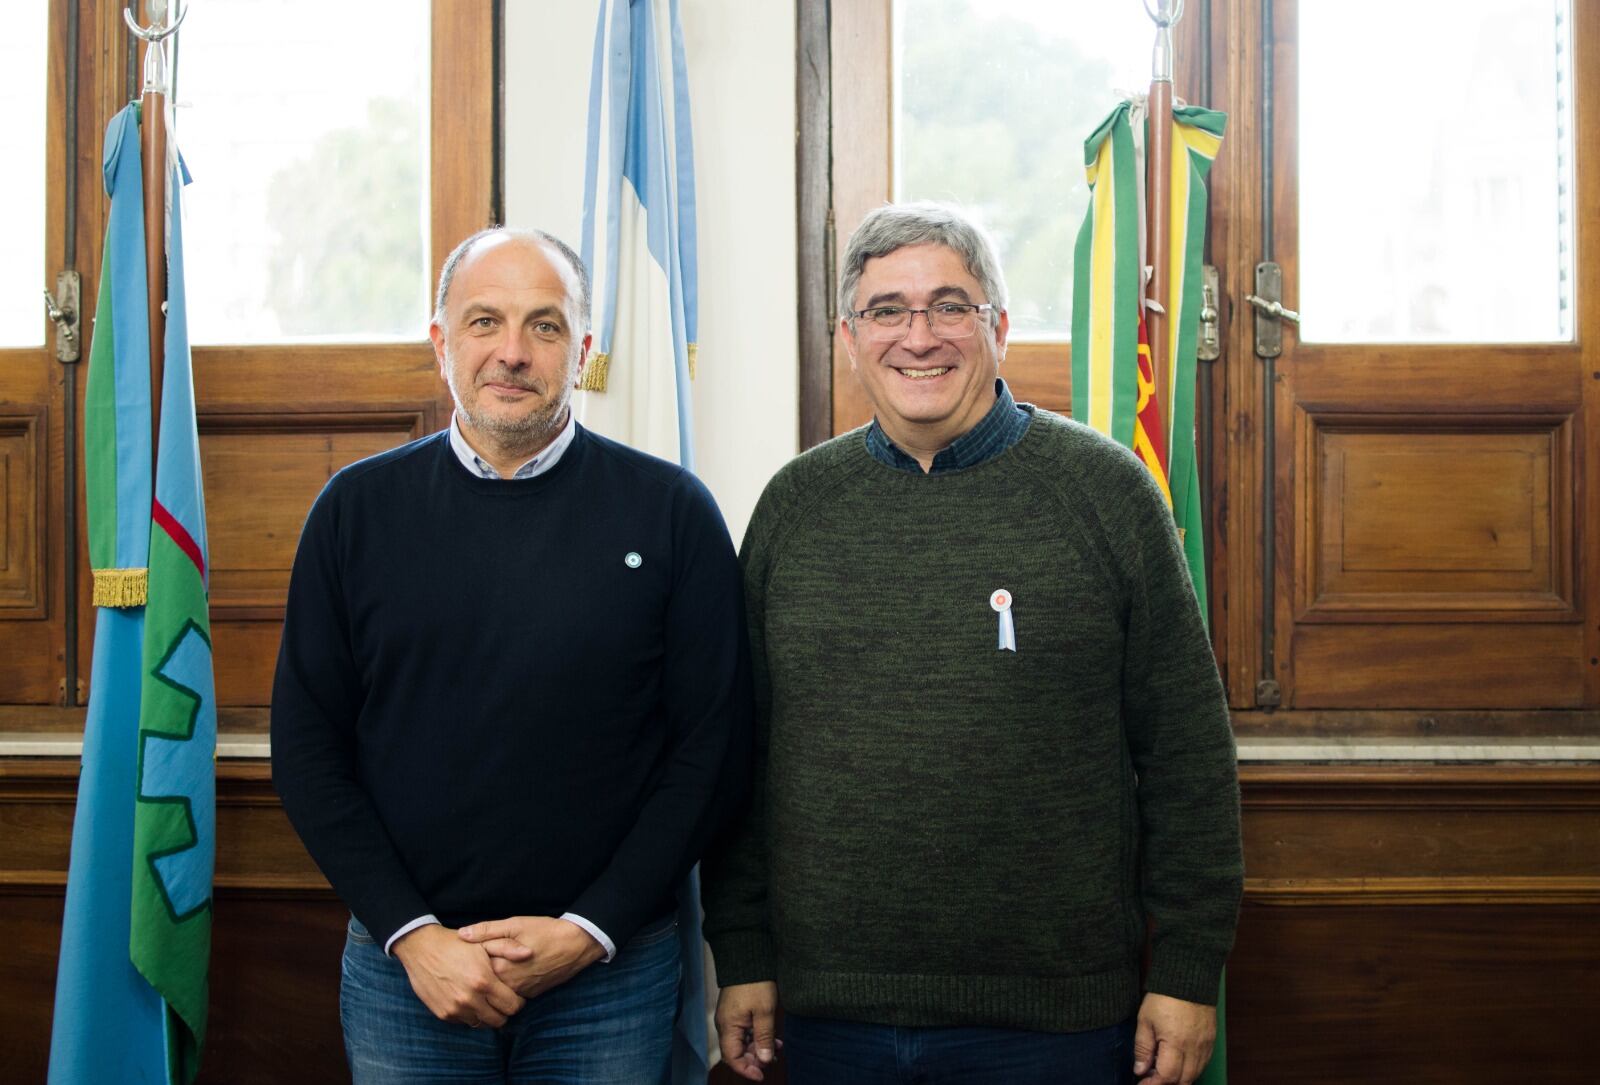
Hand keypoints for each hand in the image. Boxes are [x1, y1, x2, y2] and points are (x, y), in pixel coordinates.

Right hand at [390, 923, 525, 1027]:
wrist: (422, 948)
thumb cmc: (456, 944)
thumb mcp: (483, 941)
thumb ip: (508, 947)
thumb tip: (529, 953)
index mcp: (483, 981)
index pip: (512, 1006)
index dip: (517, 1002)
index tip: (515, 995)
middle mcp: (470, 999)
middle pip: (499, 1020)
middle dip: (504, 1011)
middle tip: (502, 1000)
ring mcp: (455, 1009)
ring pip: (482, 1024)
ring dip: (486, 1014)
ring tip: (486, 999)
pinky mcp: (443, 1014)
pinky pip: (464, 1022)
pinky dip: (470, 1014)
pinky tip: (470, 999)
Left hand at [457, 916, 605, 999]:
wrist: (575, 945)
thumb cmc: (545, 931)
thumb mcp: (515, 925)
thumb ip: (486, 931)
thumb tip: (461, 934)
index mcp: (499, 966)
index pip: (472, 968)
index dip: (468, 958)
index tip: (467, 950)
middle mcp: (507, 984)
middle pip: (483, 981)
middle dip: (478, 971)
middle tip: (477, 959)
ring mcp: (519, 992)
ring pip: (497, 989)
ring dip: (492, 979)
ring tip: (491, 966)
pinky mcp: (530, 995)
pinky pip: (510, 993)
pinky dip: (506, 984)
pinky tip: (510, 971)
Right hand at [715, 981, 778, 1081]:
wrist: (748, 957)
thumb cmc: (755, 983)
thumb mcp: (764, 1011)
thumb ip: (764, 1037)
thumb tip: (765, 1060)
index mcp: (728, 1027)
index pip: (732, 1058)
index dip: (746, 1069)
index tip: (762, 1075)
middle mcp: (725, 1025)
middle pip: (736, 1052)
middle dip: (754, 1059)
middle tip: (773, 1059)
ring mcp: (730, 1018)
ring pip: (742, 1042)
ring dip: (758, 1048)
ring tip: (777, 1048)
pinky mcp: (735, 1012)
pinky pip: (744, 1032)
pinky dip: (756, 1037)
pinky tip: (772, 1037)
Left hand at [1133, 992, 1216, 1084]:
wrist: (1189, 977)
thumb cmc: (1164, 997)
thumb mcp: (1145, 1020)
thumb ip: (1143, 1047)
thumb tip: (1140, 1070)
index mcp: (1175, 1044)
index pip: (1167, 1077)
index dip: (1153, 1084)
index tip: (1142, 1083)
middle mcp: (1194, 1049)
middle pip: (1183, 1080)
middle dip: (1166, 1084)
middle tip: (1151, 1078)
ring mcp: (1205, 1045)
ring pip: (1195, 1074)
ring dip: (1180, 1078)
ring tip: (1163, 1070)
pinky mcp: (1211, 1040)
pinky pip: (1203, 1064)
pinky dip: (1191, 1069)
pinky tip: (1180, 1064)